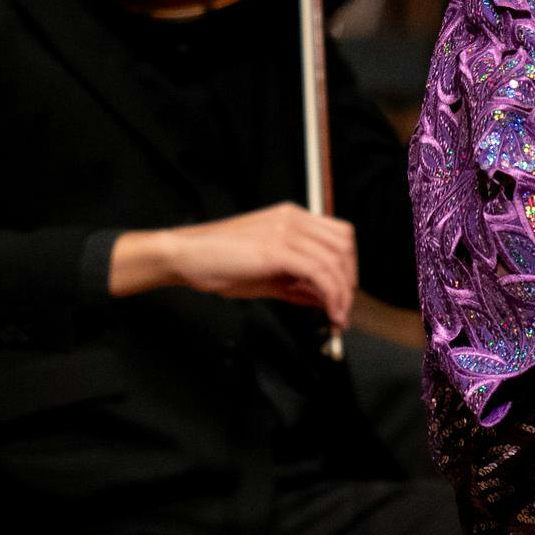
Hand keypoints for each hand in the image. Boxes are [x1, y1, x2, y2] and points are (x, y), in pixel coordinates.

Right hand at [111, 202, 356, 328]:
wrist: (184, 255)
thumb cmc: (217, 263)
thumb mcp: (266, 274)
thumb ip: (297, 283)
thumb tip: (323, 298)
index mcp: (291, 218)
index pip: (338, 235)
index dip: (348, 264)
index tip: (345, 291)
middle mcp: (292, 219)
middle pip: (344, 244)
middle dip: (349, 279)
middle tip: (343, 307)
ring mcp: (285, 231)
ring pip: (335, 258)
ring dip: (343, 292)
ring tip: (338, 315)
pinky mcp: (277, 248)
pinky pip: (319, 271)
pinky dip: (331, 294)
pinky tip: (328, 311)